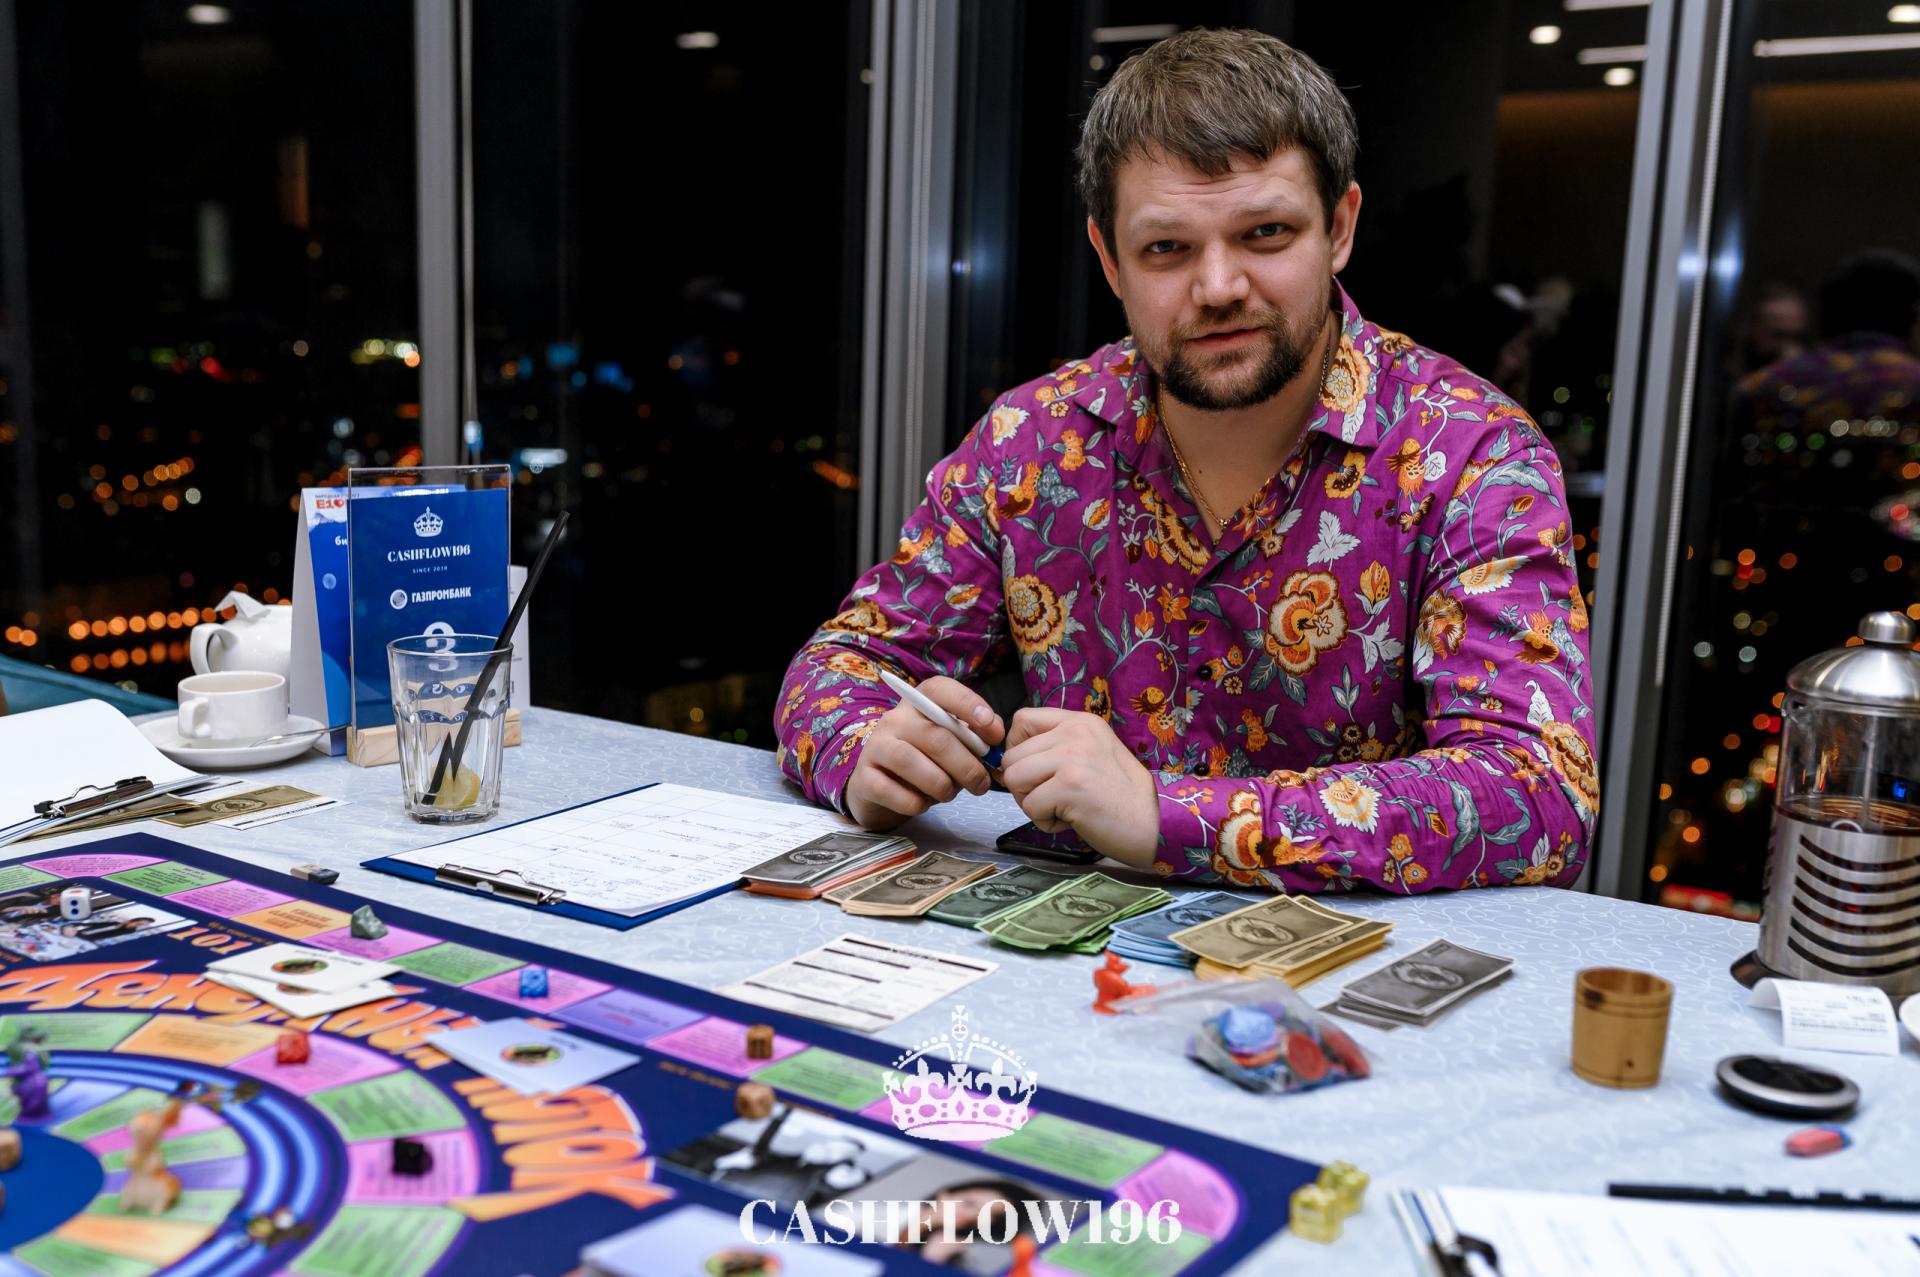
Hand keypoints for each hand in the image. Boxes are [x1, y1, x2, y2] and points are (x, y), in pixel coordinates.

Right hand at [845, 675, 1005, 829]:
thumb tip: (995, 733)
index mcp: (919, 703)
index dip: (969, 705)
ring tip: (950, 793)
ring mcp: (876, 746)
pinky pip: (893, 791)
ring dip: (942, 785)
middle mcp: (895, 719)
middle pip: (935, 736)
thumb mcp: (952, 743)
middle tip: (981, 784)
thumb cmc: (926, 762)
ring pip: (912, 762)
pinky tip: (922, 804)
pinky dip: (916, 803)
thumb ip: (975, 735)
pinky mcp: (864, 778)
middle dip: (967, 765)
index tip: (993, 733)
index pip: (940, 689)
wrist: (881, 788)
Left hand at [998, 708, 1157, 864]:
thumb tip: (1006, 761)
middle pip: (1012, 756)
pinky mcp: (1070, 786)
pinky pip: (1030, 806)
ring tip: (1062, 808)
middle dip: (1024, 785)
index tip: (1031, 770)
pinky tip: (1072, 820)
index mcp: (1081, 721)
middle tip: (1054, 798)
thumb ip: (1055, 749)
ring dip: (1032, 803)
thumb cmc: (1122, 797)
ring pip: (1014, 779)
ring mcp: (1073, 757)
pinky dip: (1045, 822)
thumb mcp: (1092, 754)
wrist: (1155, 824)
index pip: (1022, 720)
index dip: (1016, 748)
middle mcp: (1076, 732)